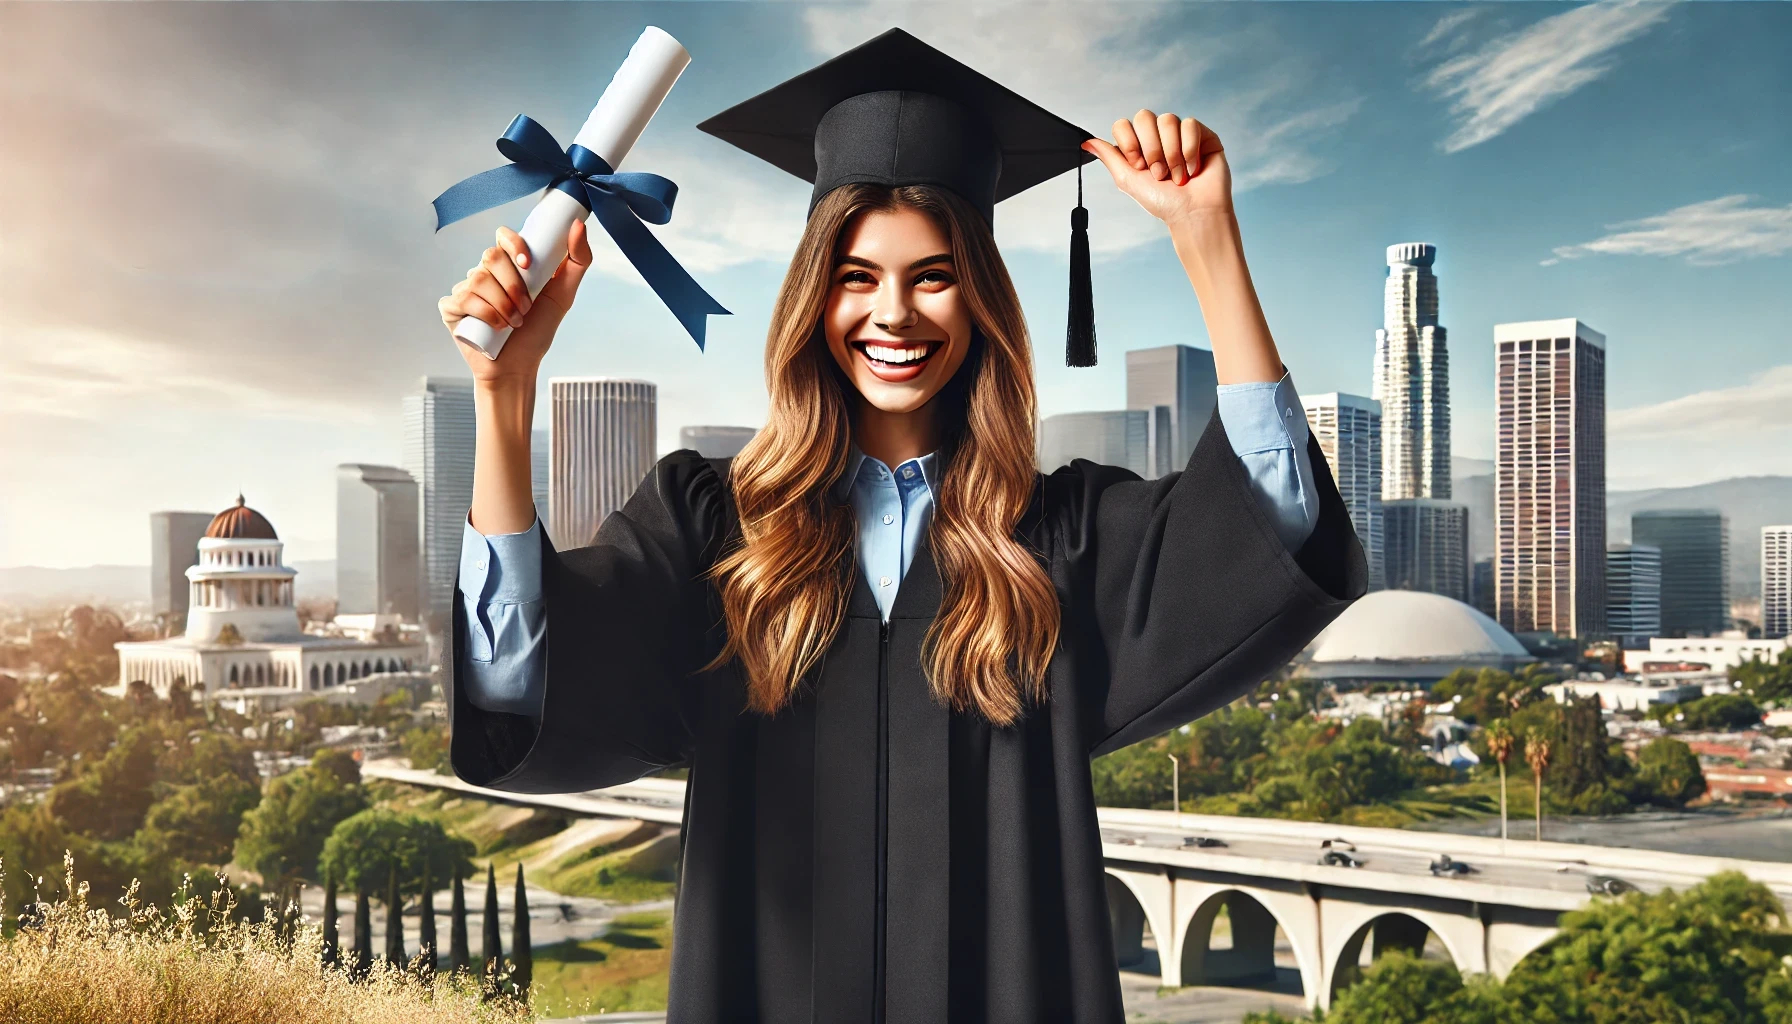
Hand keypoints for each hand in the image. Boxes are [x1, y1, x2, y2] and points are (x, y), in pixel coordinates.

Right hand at [438, 218, 593, 383]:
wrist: (518, 367)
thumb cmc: (537, 331)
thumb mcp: (563, 295)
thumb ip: (577, 261)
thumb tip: (579, 226)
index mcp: (507, 266)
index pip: (503, 237)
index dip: (514, 244)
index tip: (528, 264)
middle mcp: (484, 273)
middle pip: (491, 256)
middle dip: (514, 285)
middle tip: (526, 308)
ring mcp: (465, 289)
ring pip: (479, 278)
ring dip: (504, 304)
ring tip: (515, 323)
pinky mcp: (451, 307)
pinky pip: (465, 298)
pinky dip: (486, 314)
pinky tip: (496, 328)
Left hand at [1082, 111, 1230, 226]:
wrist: (1194, 213)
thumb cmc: (1163, 201)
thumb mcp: (1128, 180)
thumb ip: (1109, 157)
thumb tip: (1085, 141)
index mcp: (1139, 145)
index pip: (1123, 124)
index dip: (1128, 142)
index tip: (1138, 166)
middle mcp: (1159, 136)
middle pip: (1144, 116)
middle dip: (1150, 148)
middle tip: (1158, 174)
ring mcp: (1181, 134)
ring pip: (1168, 120)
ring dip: (1171, 153)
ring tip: (1177, 176)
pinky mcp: (1202, 134)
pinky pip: (1190, 124)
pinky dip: (1189, 149)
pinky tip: (1192, 169)